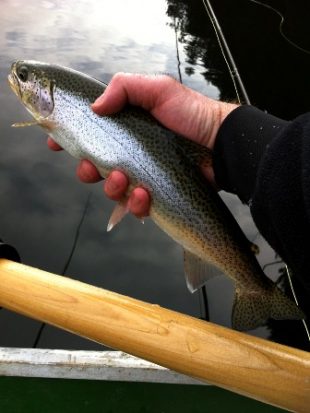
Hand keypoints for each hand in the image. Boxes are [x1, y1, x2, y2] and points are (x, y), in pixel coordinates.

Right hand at [48, 73, 237, 216]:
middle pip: (95, 167)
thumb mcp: (157, 89)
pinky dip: (136, 204)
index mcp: (126, 129)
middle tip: (91, 168)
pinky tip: (144, 195)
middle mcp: (130, 154)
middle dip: (87, 170)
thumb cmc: (191, 114)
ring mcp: (143, 176)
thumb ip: (124, 88)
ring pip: (112, 190)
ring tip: (124, 180)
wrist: (221, 143)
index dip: (70, 140)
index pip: (91, 135)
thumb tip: (95, 108)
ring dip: (111, 188)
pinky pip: (136, 207)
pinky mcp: (156, 196)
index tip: (55, 142)